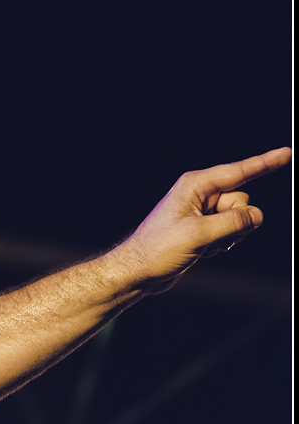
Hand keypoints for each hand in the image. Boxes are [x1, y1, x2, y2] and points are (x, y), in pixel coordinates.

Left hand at [114, 147, 290, 292]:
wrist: (139, 271)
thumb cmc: (158, 249)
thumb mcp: (198, 235)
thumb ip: (233, 223)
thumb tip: (258, 215)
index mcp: (194, 186)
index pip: (238, 171)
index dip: (265, 162)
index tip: (287, 153)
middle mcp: (200, 194)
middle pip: (242, 201)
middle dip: (236, 222)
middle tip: (208, 235)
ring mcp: (203, 211)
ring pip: (240, 219)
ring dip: (229, 236)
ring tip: (202, 245)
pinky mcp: (205, 227)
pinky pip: (232, 231)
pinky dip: (223, 244)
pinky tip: (202, 251)